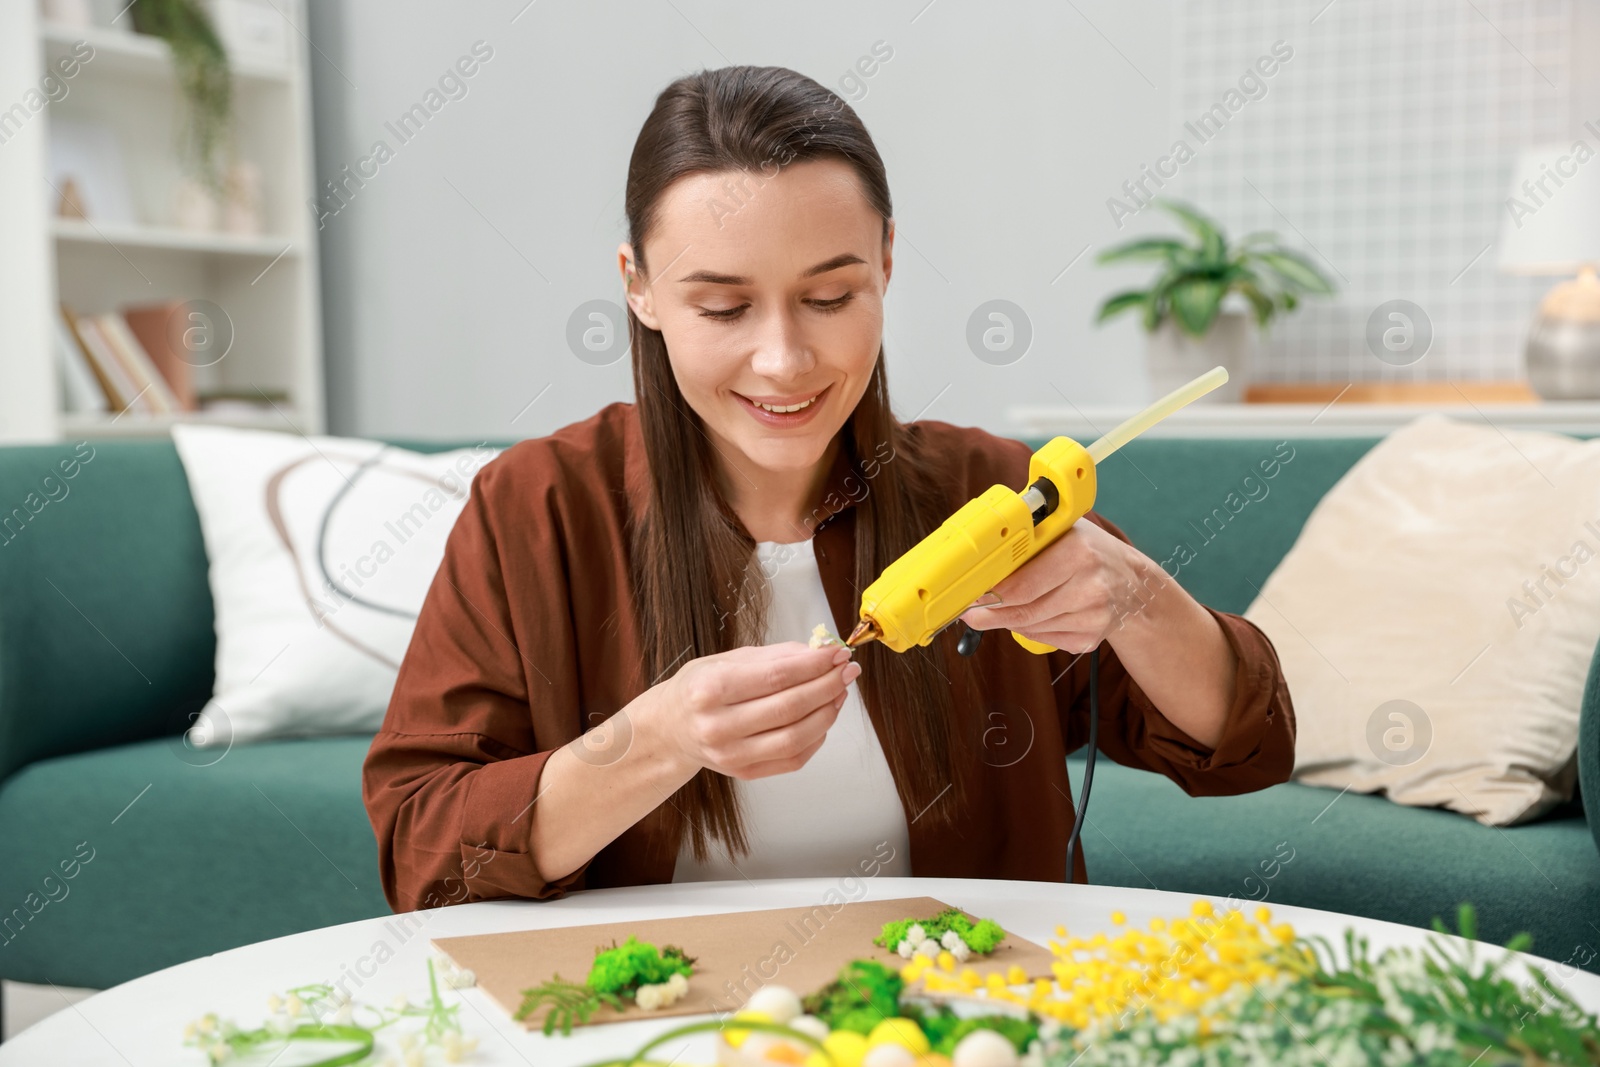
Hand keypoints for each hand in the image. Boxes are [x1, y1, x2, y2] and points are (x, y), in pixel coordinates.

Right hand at [647, 642, 860, 780]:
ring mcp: (731, 755)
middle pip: (789, 708)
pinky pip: (793, 760)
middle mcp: (718, 726)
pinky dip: (816, 738)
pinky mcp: (743, 773)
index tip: (837, 653)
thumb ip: (775, 657)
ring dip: (827, 713)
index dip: (814, 665)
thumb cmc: (700, 689)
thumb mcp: (727, 660)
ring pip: (796, 737)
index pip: (776, 676)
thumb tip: (820, 653)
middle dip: (827, 686)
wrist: (671, 728)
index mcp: (710, 689)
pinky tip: (822, 718)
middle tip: (847, 670)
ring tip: (838, 692)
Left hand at [958, 518, 1160, 654]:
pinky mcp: (1091, 639)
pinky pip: (1044, 638)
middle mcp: (1090, 586)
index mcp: (1079, 553)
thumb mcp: (1065, 531)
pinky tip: (1036, 614)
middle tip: (969, 612)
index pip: (1022, 585)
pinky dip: (1031, 629)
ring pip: (1030, 627)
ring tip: (999, 609)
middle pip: (1023, 611)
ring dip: (1008, 620)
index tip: (970, 595)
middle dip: (989, 614)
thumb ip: (1030, 539)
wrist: (1134, 584)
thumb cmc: (1091, 552)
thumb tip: (984, 556)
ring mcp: (1093, 617)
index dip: (990, 594)